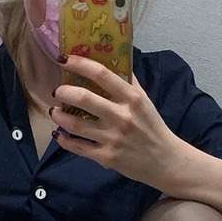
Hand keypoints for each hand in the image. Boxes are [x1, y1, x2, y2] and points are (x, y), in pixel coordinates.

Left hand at [50, 56, 185, 188]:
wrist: (166, 161)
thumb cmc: (153, 127)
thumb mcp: (145, 101)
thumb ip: (128, 82)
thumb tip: (114, 60)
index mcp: (132, 98)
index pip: (102, 74)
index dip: (79, 64)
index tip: (64, 59)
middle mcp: (122, 116)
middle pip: (83, 98)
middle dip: (64, 92)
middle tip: (58, 91)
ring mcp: (112, 138)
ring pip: (75, 125)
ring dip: (59, 116)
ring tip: (55, 112)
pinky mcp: (106, 157)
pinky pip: (78, 147)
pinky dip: (64, 140)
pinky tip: (59, 134)